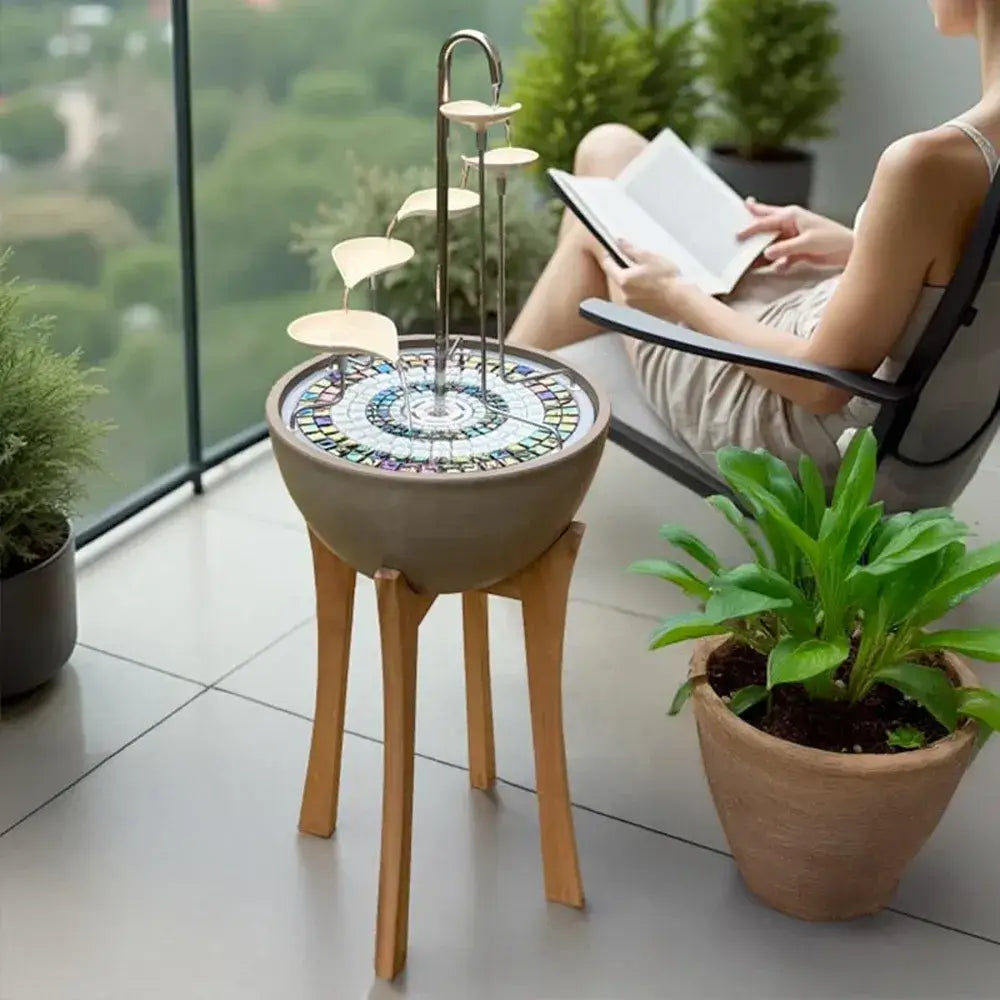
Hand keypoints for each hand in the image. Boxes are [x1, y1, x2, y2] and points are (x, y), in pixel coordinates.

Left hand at [599, 240, 690, 322]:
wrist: (682, 302)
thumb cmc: (668, 280)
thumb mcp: (649, 257)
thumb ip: (631, 249)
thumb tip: (620, 242)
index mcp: (623, 280)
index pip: (607, 265)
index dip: (610, 254)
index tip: (615, 249)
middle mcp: (624, 294)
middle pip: (618, 276)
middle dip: (626, 267)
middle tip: (640, 260)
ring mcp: (632, 304)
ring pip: (628, 286)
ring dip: (635, 279)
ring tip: (651, 274)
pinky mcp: (641, 310)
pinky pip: (637, 296)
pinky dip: (642, 289)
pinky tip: (655, 286)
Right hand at [738, 198, 854, 271]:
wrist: (848, 250)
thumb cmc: (832, 239)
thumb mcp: (807, 243)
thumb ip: (785, 248)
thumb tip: (767, 253)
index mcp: (791, 216)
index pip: (765, 222)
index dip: (750, 229)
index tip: (737, 236)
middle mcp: (789, 224)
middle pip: (765, 222)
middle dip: (751, 222)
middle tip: (735, 221)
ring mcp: (791, 237)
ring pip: (770, 242)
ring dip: (762, 250)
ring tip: (749, 257)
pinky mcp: (795, 250)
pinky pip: (780, 257)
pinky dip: (777, 263)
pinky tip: (778, 268)